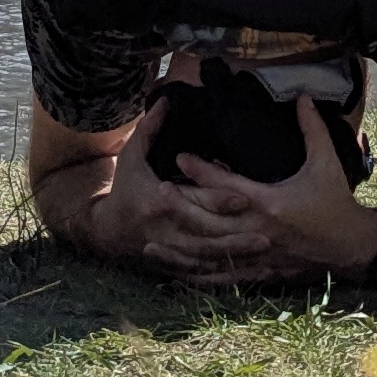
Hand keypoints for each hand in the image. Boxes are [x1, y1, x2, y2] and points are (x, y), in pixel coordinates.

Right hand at [72, 99, 309, 282]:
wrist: (107, 229)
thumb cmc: (125, 186)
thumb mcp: (132, 154)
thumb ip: (150, 127)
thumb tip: (166, 98)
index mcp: (159, 201)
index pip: (194, 202)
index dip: (219, 201)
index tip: (246, 197)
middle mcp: (167, 231)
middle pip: (205, 238)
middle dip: (236, 239)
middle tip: (268, 236)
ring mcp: (172, 252)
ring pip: (208, 262)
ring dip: (237, 262)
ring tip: (267, 259)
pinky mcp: (176, 266)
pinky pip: (205, 276)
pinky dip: (228, 279)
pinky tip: (253, 277)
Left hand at [165, 96, 376, 281]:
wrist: (350, 246)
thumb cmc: (336, 202)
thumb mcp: (326, 163)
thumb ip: (312, 129)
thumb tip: (303, 96)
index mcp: (270, 202)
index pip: (227, 185)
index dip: (202, 171)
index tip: (179, 157)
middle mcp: (257, 230)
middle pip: (210, 222)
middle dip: (182, 209)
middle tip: (155, 194)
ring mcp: (256, 255)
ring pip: (211, 255)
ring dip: (182, 251)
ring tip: (152, 246)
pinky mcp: (260, 272)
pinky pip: (225, 278)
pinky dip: (201, 278)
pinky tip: (180, 277)